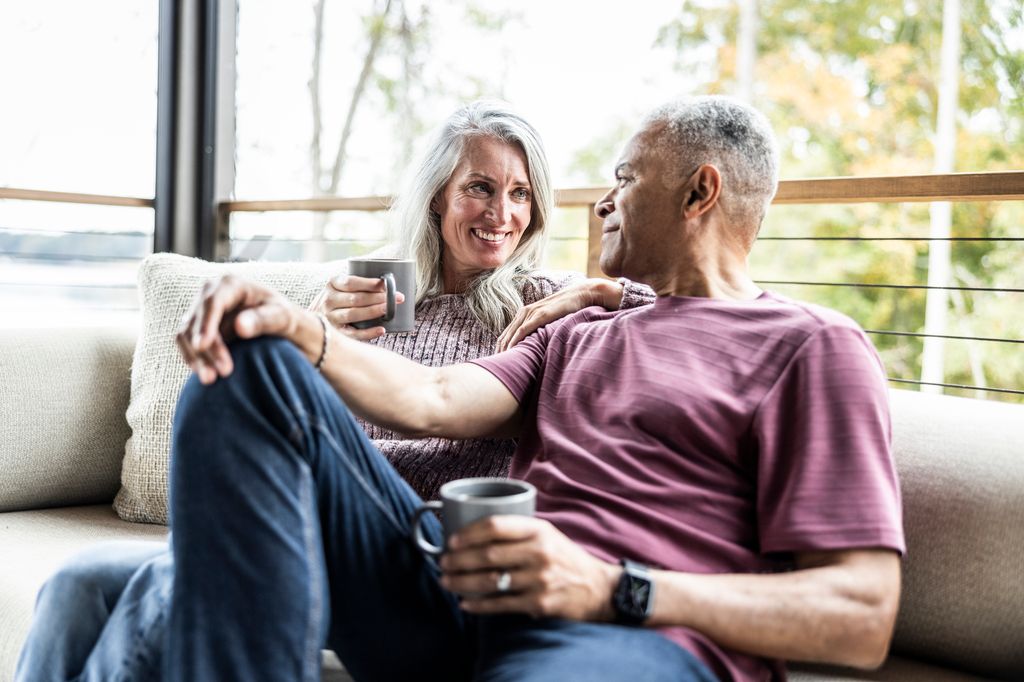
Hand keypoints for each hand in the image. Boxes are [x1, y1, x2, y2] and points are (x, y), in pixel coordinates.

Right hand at [176, 275, 314, 383]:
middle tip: (221, 373)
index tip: (202, 345)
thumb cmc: (290, 322)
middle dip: (204, 348)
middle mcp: (212, 294)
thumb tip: (239, 326)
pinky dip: (193, 359)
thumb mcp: (286, 319)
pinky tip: (204, 374)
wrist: (290, 333)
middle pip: (197, 320)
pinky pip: (187, 344)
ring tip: (210, 380)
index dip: (205, 324)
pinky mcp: (199, 330)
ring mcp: (203, 312)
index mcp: (233, 284)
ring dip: (195, 357)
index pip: (213, 302)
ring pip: (186, 334)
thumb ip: (265, 320)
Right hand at [311, 275, 406, 340]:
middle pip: (356, 298)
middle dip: (378, 297)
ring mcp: (330, 318)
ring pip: (353, 314)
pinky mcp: (335, 333)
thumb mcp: (341, 287)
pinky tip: (381, 330)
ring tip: (389, 309)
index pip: (351, 282)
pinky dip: (368, 333)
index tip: (385, 284)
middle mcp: (328, 300)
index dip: (369, 283)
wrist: (315, 318)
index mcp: (332, 284)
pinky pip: (353, 334)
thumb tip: (387, 284)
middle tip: (397, 298)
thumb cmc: (338, 299)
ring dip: (374, 311)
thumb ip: (358, 285)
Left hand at [438, 515, 618, 620]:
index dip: (469, 533)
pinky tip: (465, 602)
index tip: (452, 540)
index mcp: (538, 530)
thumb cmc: (564, 558)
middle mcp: (539, 553)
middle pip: (488, 555)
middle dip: (459, 559)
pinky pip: (500, 604)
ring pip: (490, 581)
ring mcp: (539, 580)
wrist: (598, 588)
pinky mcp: (538, 604)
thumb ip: (518, 530)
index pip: (496, 526)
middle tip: (443, 562)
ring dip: (462, 582)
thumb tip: (473, 531)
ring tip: (447, 581)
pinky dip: (478, 604)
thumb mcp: (547, 534)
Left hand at [496, 279, 622, 351]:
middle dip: (499, 351)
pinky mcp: (540, 315)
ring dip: (504, 348)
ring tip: (501, 363)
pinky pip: (523, 330)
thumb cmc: (566, 309)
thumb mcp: (549, 320)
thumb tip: (537, 345)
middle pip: (505, 335)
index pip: (506, 333)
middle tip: (494, 367)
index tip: (497, 362)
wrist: (580, 295)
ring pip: (511, 334)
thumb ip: (541, 329)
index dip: (500, 347)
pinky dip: (515, 341)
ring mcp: (531, 312)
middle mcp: (524, 312)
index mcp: (524, 313)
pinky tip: (511, 351)